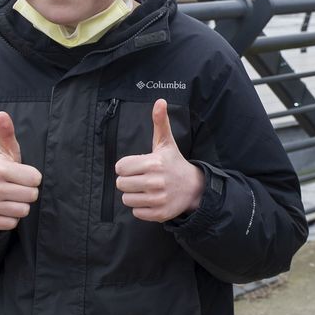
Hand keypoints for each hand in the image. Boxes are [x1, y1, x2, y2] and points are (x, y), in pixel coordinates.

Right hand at [0, 112, 41, 230]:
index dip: (32, 178)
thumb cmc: (0, 171)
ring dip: (20, 205)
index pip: (36, 179)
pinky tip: (3, 209)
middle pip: (32, 196)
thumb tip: (1, 113)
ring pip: (23, 211)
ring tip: (10, 198)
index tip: (22, 175)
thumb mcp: (5, 152)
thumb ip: (6, 133)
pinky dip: (11, 218)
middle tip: (16, 187)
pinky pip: (13, 223)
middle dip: (28, 192)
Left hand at [115, 99, 204, 222]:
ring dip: (134, 195)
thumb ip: (160, 122)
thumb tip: (159, 100)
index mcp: (153, 162)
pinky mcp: (159, 213)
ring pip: (127, 199)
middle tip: (142, 178)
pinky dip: (142, 208)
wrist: (194, 187)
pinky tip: (152, 200)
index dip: (127, 167)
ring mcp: (158, 199)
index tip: (139, 166)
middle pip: (121, 184)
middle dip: (129, 181)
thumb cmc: (174, 163)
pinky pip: (136, 213)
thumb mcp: (166, 143)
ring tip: (147, 189)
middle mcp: (155, 181)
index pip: (120, 167)